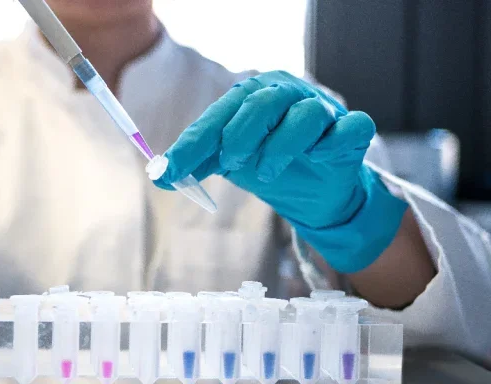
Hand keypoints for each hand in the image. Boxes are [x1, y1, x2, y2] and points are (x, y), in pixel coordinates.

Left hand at [155, 71, 407, 272]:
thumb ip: (198, 163)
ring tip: (264, 174)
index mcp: (254, 97)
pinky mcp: (352, 131)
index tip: (170, 170)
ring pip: (305, 114)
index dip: (194, 143)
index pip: (220, 114)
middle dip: (240, 134)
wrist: (316, 191)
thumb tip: (160, 175)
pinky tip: (318, 156)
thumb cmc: (271, 163)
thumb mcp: (230, 163)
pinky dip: (332, 142)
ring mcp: (323, 111)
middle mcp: (289, 95)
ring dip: (280, 146)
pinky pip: (350, 128)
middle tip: (230, 162)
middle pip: (263, 101)